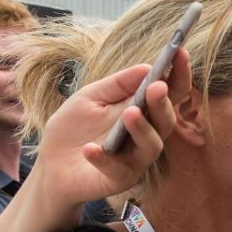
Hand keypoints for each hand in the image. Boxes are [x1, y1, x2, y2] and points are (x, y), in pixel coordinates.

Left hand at [33, 50, 191, 212]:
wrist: (51, 165)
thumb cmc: (73, 129)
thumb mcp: (90, 97)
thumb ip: (117, 85)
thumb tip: (147, 67)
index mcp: (143, 112)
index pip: (169, 93)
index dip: (178, 74)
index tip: (180, 52)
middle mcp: (146, 136)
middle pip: (166, 120)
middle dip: (163, 103)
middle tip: (156, 87)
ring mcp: (136, 159)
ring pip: (152, 146)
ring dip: (142, 129)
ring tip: (129, 114)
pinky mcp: (120, 179)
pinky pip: (118, 169)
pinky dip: (104, 158)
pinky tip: (90, 149)